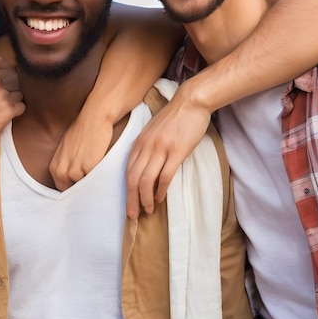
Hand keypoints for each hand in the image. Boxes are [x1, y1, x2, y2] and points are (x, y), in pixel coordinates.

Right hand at [0, 56, 24, 146]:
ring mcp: (1, 95)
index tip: (5, 81)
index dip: (9, 73)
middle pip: (15, 79)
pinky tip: (4, 114)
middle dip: (11, 89)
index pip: (7, 65)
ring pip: (20, 93)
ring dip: (13, 101)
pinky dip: (16, 111)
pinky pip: (22, 106)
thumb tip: (13, 68)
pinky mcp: (8, 110)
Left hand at [50, 110, 112, 189]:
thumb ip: (66, 168)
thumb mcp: (66, 152)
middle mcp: (61, 171)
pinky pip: (96, 182)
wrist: (94, 118)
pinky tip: (104, 170)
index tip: (83, 189)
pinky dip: (101, 179)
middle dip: (83, 191)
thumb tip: (73, 182)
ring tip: (99, 174)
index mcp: (55, 168)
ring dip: (93, 185)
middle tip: (92, 184)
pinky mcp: (89, 168)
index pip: (63, 190)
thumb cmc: (82, 132)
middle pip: (73, 192)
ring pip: (86, 188)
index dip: (74, 189)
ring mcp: (74, 171)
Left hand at [125, 84, 211, 217]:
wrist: (190, 102)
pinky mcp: (176, 151)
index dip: (126, 191)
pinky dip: (161, 190)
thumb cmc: (174, 118)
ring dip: (145, 199)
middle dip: (131, 200)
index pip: (127, 171)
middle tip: (134, 216)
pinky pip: (164, 176)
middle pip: (132, 179)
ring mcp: (160, 149)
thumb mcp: (153, 132)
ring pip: (146, 180)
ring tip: (149, 210)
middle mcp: (145, 146)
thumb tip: (145, 169)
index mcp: (139, 142)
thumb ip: (147, 148)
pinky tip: (161, 198)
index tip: (129, 205)